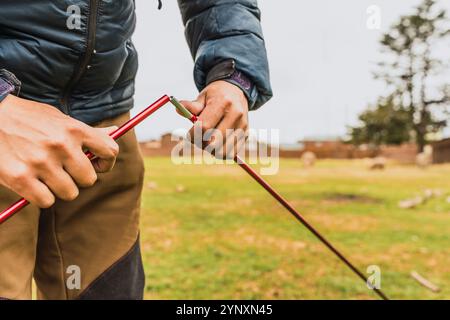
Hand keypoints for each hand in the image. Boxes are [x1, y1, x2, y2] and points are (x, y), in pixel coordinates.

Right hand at [0, 95, 118, 207]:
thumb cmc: (28, 118)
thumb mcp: (60, 118)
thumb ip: (87, 130)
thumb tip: (116, 131)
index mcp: (73, 129)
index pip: (110, 151)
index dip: (106, 162)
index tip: (96, 164)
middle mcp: (61, 145)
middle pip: (89, 179)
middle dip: (79, 178)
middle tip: (65, 171)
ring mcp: (41, 162)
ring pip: (70, 193)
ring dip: (60, 189)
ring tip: (46, 176)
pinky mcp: (20, 178)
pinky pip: (47, 202)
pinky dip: (42, 197)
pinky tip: (34, 184)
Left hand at [180, 81, 248, 158]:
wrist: (236, 91)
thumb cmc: (216, 95)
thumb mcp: (203, 96)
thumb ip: (192, 105)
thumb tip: (178, 109)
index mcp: (223, 103)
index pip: (204, 127)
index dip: (192, 135)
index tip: (189, 135)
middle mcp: (235, 114)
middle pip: (214, 142)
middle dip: (201, 144)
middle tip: (197, 139)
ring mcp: (242, 126)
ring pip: (223, 151)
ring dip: (211, 151)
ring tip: (207, 142)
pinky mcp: (245, 135)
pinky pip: (231, 154)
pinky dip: (220, 153)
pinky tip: (216, 144)